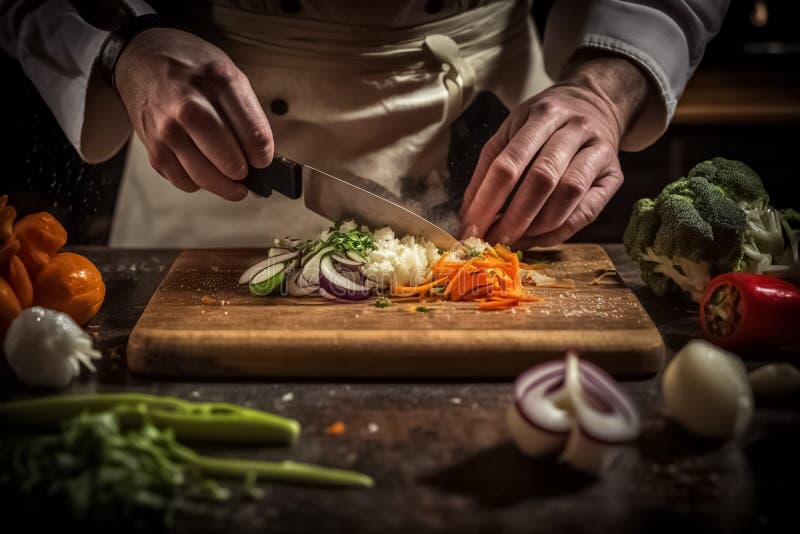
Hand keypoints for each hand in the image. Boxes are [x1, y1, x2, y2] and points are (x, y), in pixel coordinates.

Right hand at [115, 28, 272, 199]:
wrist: (142, 57)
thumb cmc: (192, 69)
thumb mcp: (230, 75)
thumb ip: (248, 114)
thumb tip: (261, 159)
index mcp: (219, 83)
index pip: (254, 137)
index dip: (263, 157)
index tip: (262, 160)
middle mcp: (190, 108)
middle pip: (231, 163)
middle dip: (244, 173)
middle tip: (246, 171)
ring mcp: (168, 130)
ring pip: (207, 179)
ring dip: (224, 185)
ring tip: (230, 177)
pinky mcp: (153, 148)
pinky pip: (185, 182)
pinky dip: (198, 181)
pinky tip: (201, 166)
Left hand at [459, 54, 648, 246]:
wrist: (597, 103)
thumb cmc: (545, 123)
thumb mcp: (512, 130)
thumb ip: (488, 169)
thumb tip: (469, 215)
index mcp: (543, 113)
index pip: (509, 163)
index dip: (487, 201)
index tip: (470, 227)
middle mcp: (575, 128)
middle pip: (541, 179)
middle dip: (512, 218)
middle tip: (491, 241)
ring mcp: (599, 150)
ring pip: (568, 195)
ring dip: (536, 227)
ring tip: (513, 240)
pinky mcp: (614, 175)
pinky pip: (586, 212)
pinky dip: (559, 232)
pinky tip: (537, 238)